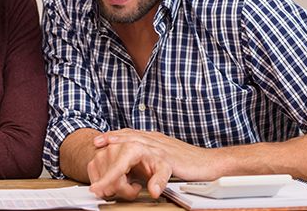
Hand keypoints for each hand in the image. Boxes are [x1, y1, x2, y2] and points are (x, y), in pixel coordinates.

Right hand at [87, 141, 171, 199]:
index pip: (117, 169)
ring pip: (104, 185)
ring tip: (125, 180)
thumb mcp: (162, 168)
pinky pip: (95, 182)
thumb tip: (154, 191)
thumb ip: (160, 180)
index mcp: (130, 149)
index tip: (95, 188)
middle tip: (134, 186)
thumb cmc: (148, 160)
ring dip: (115, 189)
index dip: (106, 180)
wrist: (137, 155)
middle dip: (125, 191)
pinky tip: (115, 180)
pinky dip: (104, 186)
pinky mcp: (93, 161)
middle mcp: (113, 149)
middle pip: (113, 183)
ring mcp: (101, 154)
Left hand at [94, 129, 214, 180]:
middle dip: (112, 137)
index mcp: (154, 140)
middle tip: (97, 141)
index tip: (99, 139)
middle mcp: (156, 141)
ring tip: (107, 145)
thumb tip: (132, 171)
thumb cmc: (187, 163)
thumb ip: (148, 162)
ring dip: (121, 143)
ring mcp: (163, 148)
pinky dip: (142, 158)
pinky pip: (155, 158)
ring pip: (138, 142)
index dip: (114, 136)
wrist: (209, 163)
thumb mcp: (162, 159)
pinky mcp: (171, 158)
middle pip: (130, 135)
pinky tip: (131, 156)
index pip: (130, 135)